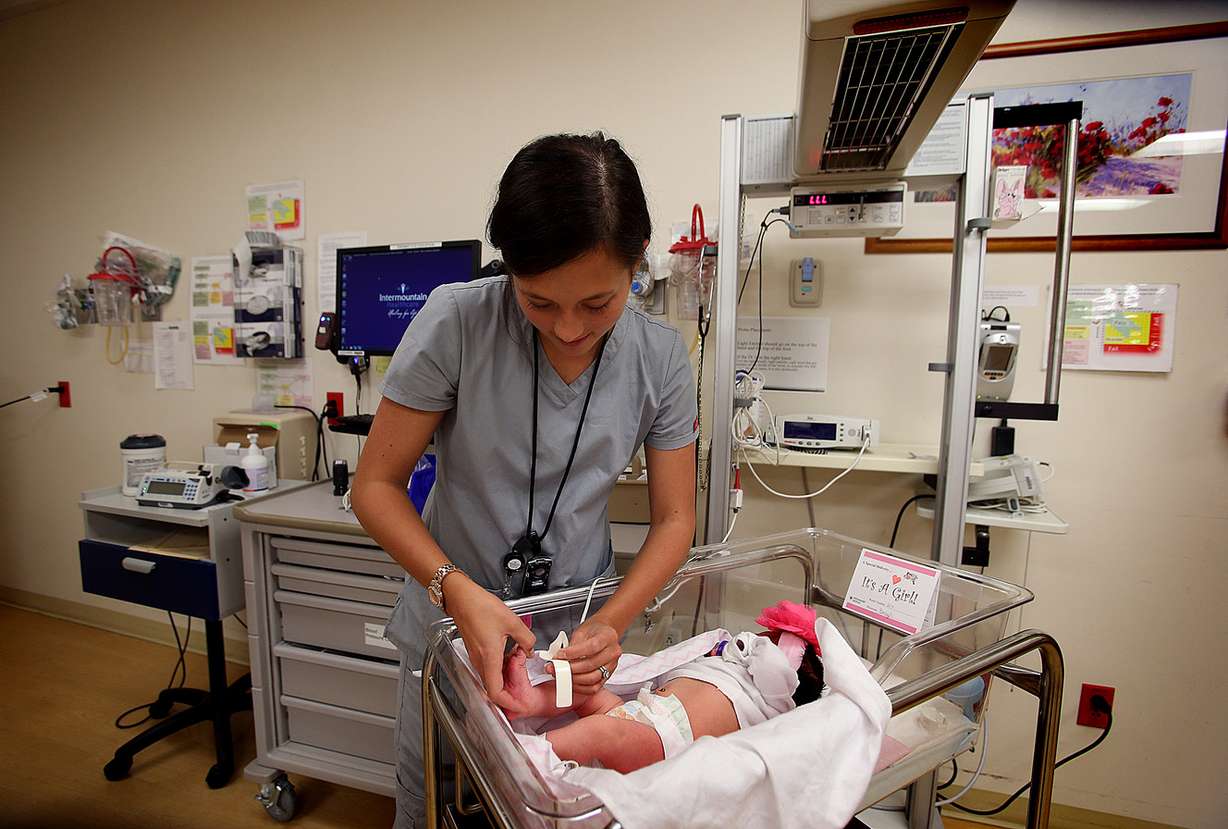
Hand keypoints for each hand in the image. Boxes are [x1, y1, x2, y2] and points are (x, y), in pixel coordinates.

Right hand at [445, 575, 535, 710]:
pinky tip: (509, 656)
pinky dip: (499, 668)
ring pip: (490, 678)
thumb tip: (530, 649)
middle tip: (523, 691)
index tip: (519, 704)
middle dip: (509, 692)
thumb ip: (526, 638)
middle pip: (493, 688)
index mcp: (489, 657)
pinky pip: (487, 667)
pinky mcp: (475, 651)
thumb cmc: (480, 607)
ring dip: (505, 678)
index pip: (495, 691)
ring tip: (519, 670)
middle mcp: (479, 661)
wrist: (461, 598)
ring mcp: (475, 657)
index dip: (508, 702)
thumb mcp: (512, 621)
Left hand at [554, 617, 620, 696]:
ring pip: (592, 678)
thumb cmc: (594, 631)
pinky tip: (571, 681)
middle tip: (556, 668)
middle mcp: (613, 652)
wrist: (604, 633)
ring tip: (561, 675)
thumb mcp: (582, 631)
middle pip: (591, 665)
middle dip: (570, 668)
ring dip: (573, 678)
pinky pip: (594, 687)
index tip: (559, 656)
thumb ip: (572, 645)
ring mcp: (612, 666)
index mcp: (608, 637)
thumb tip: (559, 659)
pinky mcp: (608, 676)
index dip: (573, 653)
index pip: (591, 647)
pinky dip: (580, 687)